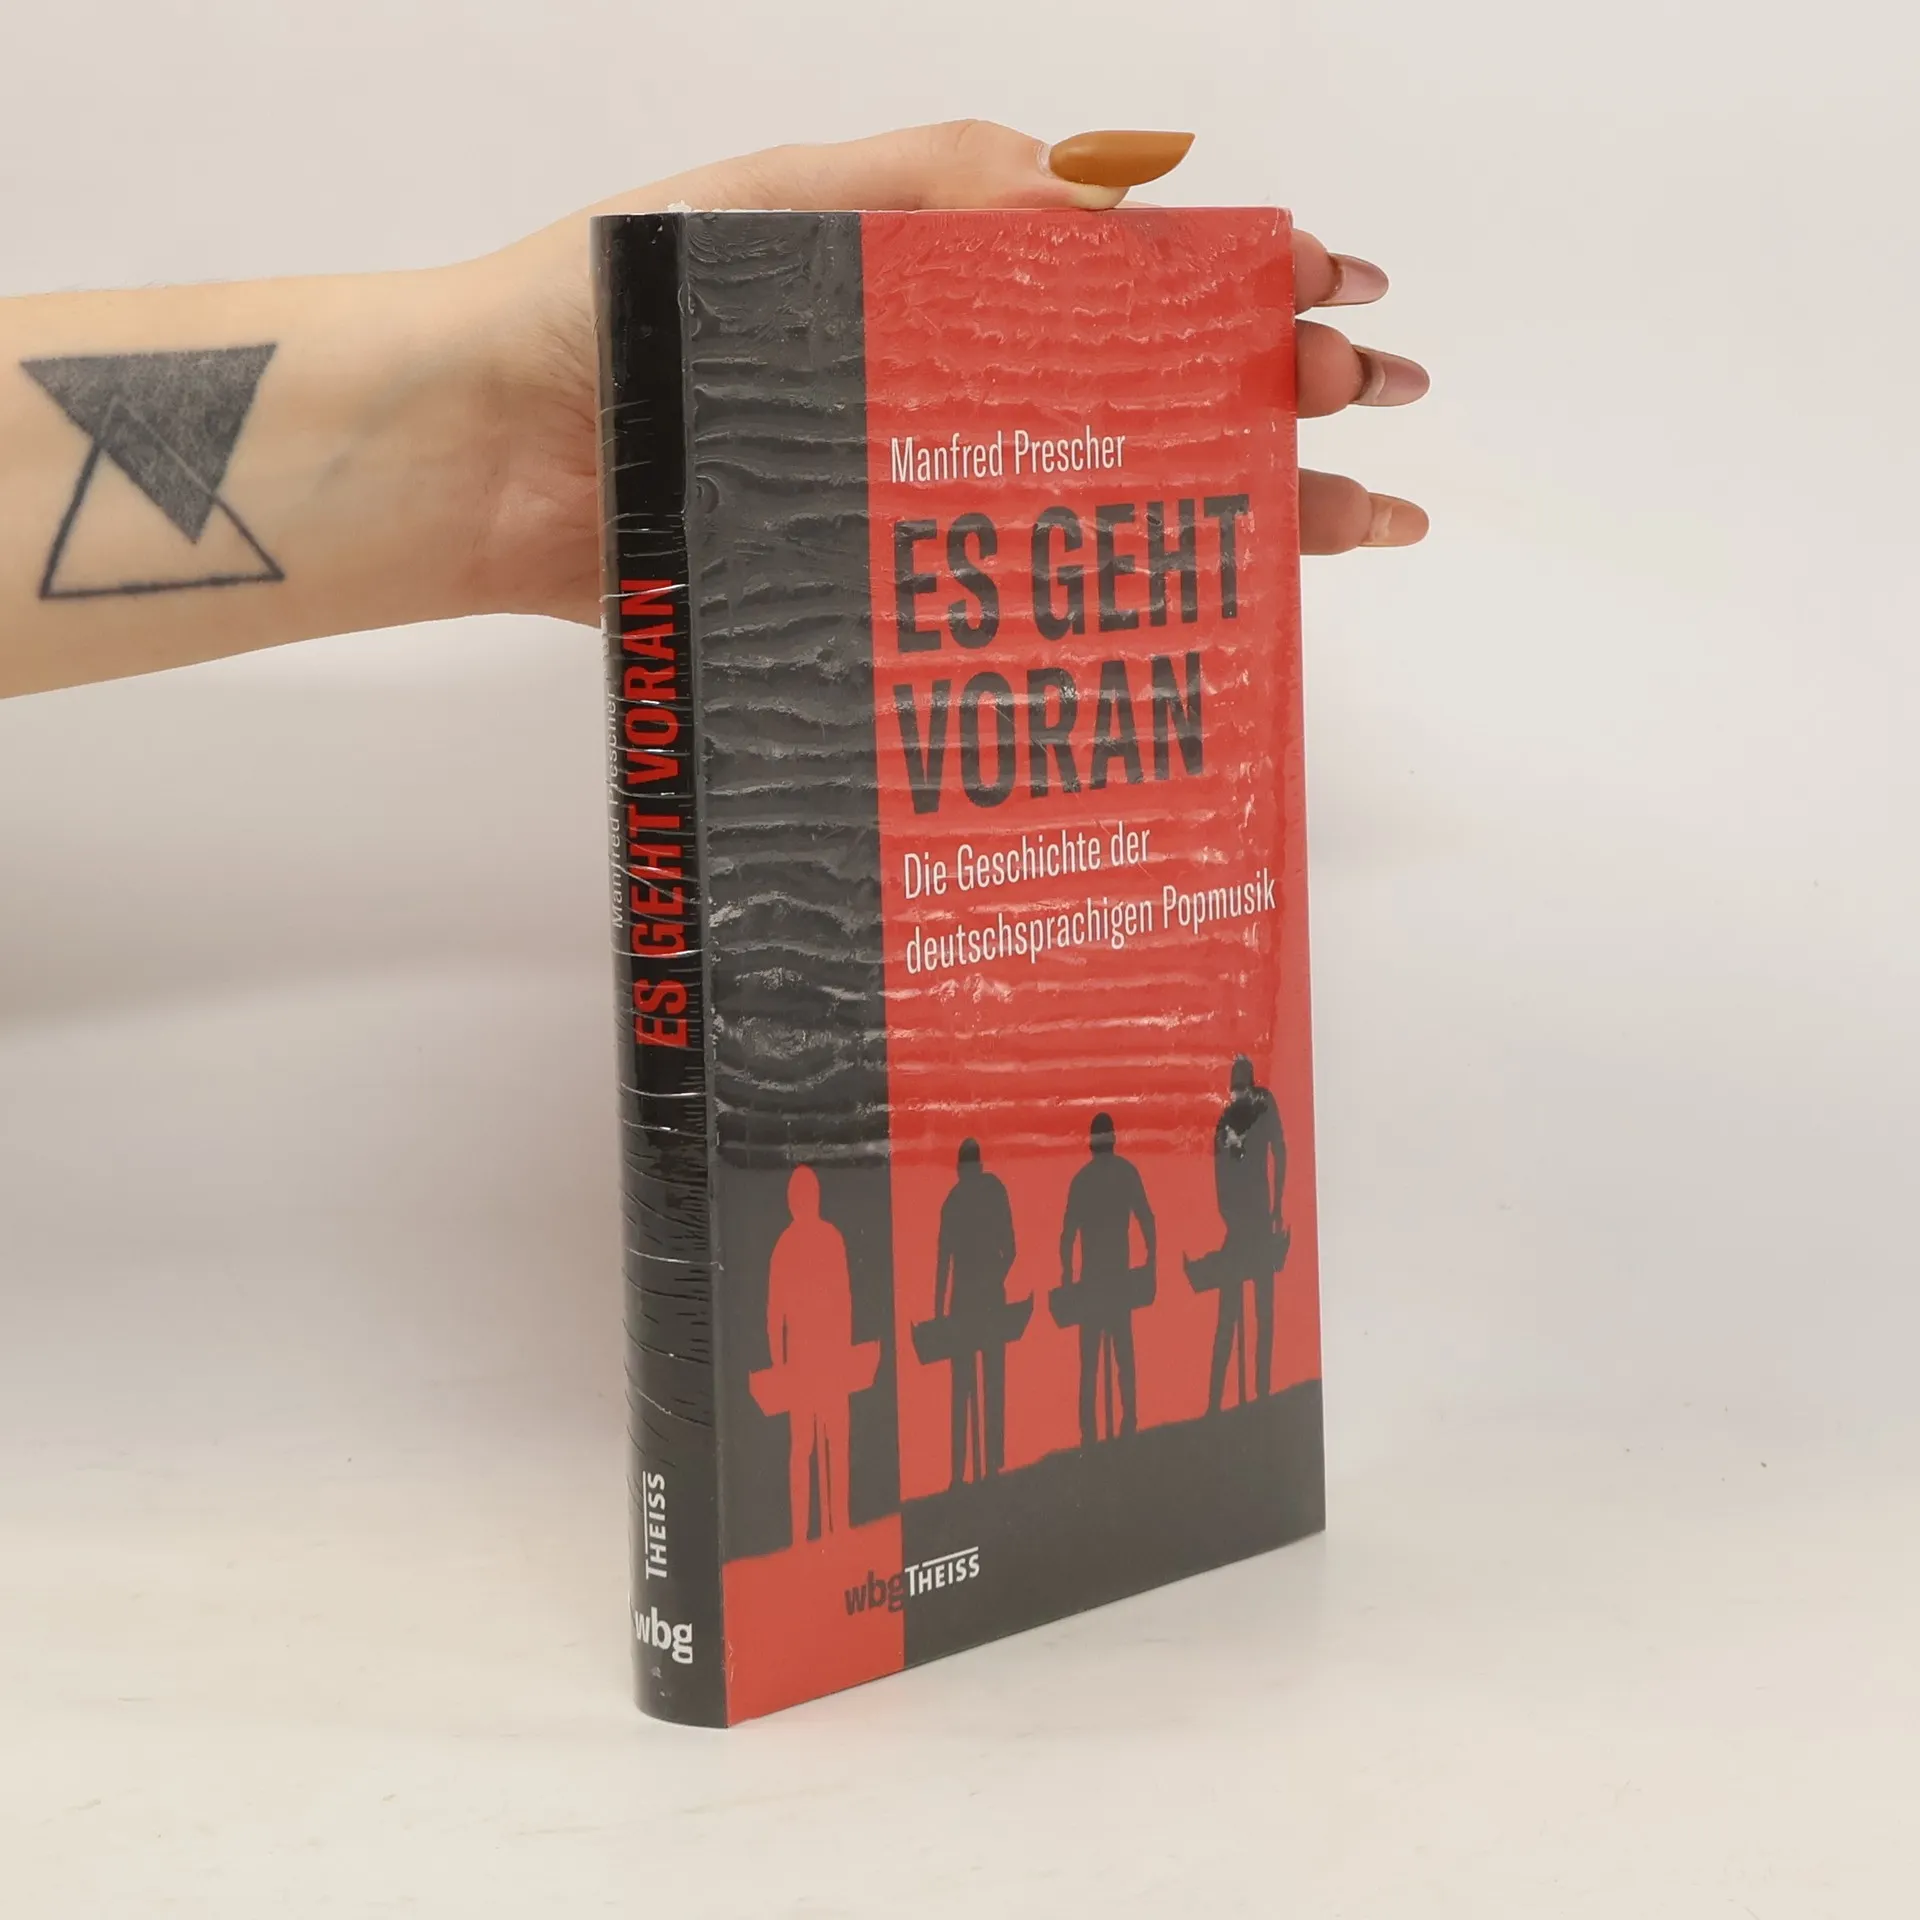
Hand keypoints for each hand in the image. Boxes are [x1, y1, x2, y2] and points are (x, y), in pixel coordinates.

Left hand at [461, 121, 1428, 625]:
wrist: (485, 454)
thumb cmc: (607, 307)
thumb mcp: (783, 207)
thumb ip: (945, 189)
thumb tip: (1122, 192)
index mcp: (942, 283)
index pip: (1130, 279)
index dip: (1243, 284)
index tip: (1341, 298)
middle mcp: (951, 397)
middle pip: (1150, 395)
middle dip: (1278, 398)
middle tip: (1376, 414)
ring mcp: (925, 504)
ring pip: (1114, 505)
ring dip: (1243, 508)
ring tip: (1356, 523)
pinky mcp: (882, 598)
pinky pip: (1021, 608)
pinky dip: (1120, 616)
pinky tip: (1207, 624)